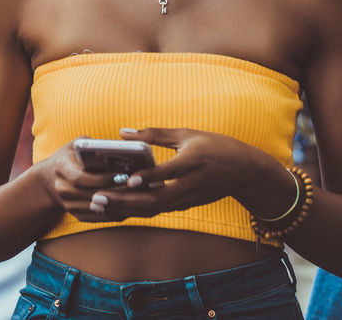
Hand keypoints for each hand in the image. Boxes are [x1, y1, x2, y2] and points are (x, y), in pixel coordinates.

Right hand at [35, 141, 130, 222]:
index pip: (80, 178)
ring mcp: (68, 204)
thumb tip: (118, 149)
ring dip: (117, 204)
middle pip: (90, 195)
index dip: (101, 179)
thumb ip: (93, 145)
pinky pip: (98, 218)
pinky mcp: (77, 214)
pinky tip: (129, 206)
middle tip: (135, 187)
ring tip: (137, 197)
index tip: (121, 175)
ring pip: (96, 209)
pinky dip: (113, 213)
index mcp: (61, 167)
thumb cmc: (70, 156)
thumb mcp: (77, 145)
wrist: (51, 178)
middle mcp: (62, 188)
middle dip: (114, 192)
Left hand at [83, 128, 260, 220]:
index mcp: (192, 161)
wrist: (244, 171)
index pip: (168, 172)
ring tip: (99, 203)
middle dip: (125, 201)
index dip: (148, 178)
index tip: (129, 178)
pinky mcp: (185, 205)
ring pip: (153, 209)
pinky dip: (136, 209)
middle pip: (155, 200)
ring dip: (126, 208)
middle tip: (98, 197)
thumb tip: (124, 132)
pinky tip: (117, 205)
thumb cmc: (215, 146)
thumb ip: (154, 134)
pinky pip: (157, 209)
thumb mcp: (187, 134)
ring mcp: (188, 198)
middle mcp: (190, 184)